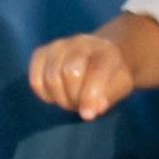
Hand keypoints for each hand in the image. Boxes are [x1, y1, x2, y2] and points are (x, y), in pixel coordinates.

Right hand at [24, 24, 141, 118]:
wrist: (97, 56)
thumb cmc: (111, 76)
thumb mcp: (122, 85)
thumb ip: (111, 95)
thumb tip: (96, 107)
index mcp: (106, 51)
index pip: (95, 72)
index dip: (89, 96)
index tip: (87, 115)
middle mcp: (81, 43)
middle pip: (69, 74)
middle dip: (74, 98)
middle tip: (80, 105)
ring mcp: (58, 46)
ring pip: (51, 78)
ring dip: (60, 98)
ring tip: (70, 100)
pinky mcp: (41, 53)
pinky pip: (35, 80)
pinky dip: (45, 94)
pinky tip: (56, 94)